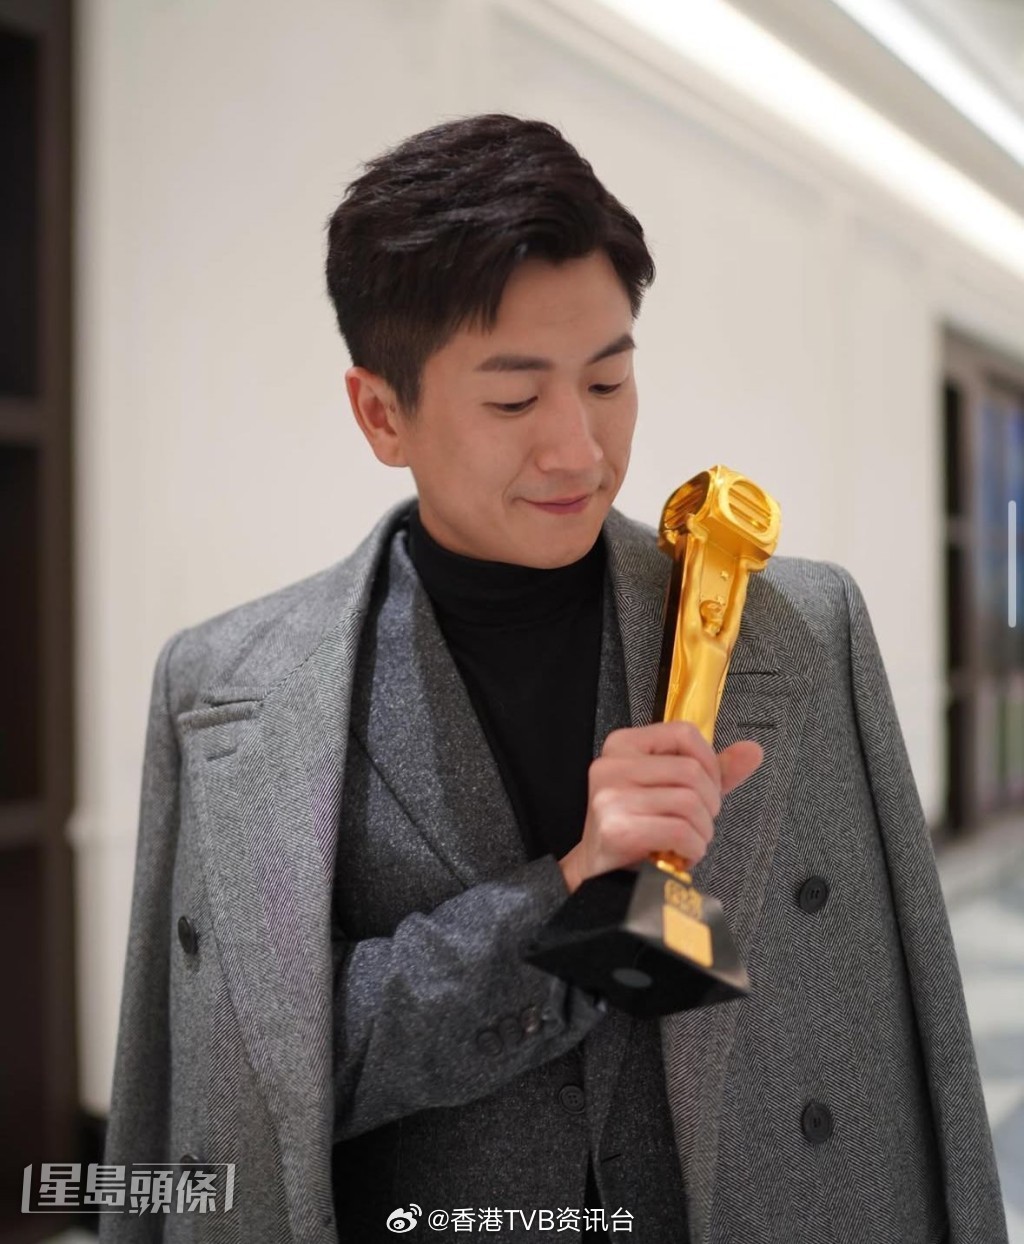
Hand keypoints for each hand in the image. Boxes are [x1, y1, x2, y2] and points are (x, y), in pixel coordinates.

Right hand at [558, 721, 763, 892]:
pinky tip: (682, 854)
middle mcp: (612, 765)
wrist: (599, 870)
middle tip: (700, 823)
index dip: (710, 762)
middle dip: (710, 804)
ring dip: (702, 830)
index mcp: (623, 744)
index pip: (684, 734)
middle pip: (691, 771)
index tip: (709, 788)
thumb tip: (753, 751)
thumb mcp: (671, 789)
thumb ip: (712, 770)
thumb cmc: (637, 825)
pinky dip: (693, 848)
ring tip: (690, 840)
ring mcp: (612, 796)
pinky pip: (679, 831)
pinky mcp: (617, 828)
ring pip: (689, 802)